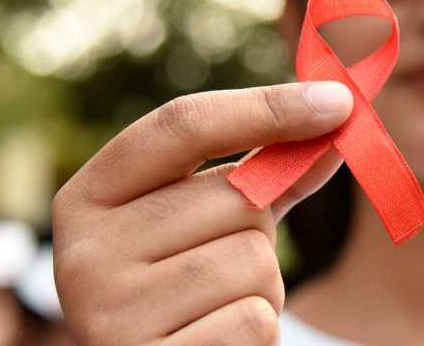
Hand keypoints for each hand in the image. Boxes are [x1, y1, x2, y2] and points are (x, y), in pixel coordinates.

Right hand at [52, 82, 353, 344]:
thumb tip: (335, 113)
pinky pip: (255, 320)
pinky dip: (256, 330)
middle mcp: (84, 250)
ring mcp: (109, 312)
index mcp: (88, 196)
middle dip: (259, 228)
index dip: (267, 107)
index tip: (339, 102)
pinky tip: (217, 340)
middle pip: (235, 197)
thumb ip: (264, 171)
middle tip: (225, 262)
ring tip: (217, 308)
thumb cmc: (183, 288)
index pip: (183, 124)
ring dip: (262, 286)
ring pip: (253, 261)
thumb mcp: (204, 221)